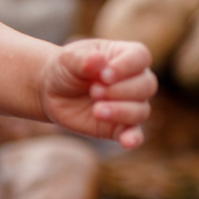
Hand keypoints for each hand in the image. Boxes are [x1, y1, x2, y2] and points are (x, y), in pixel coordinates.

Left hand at [39, 39, 155, 147]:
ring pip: (141, 110)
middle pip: (146, 85)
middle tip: (94, 91)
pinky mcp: (119, 127)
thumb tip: (97, 61)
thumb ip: (82, 59)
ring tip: (96, 110)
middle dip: (120, 90)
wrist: (52, 92)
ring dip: (120, 111)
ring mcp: (129, 104)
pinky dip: (133, 138)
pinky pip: (135, 134)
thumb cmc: (66, 69)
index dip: (126, 66)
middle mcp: (134, 80)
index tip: (104, 74)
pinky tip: (127, 142)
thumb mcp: (68, 59)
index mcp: (125, 56)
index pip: (140, 57)